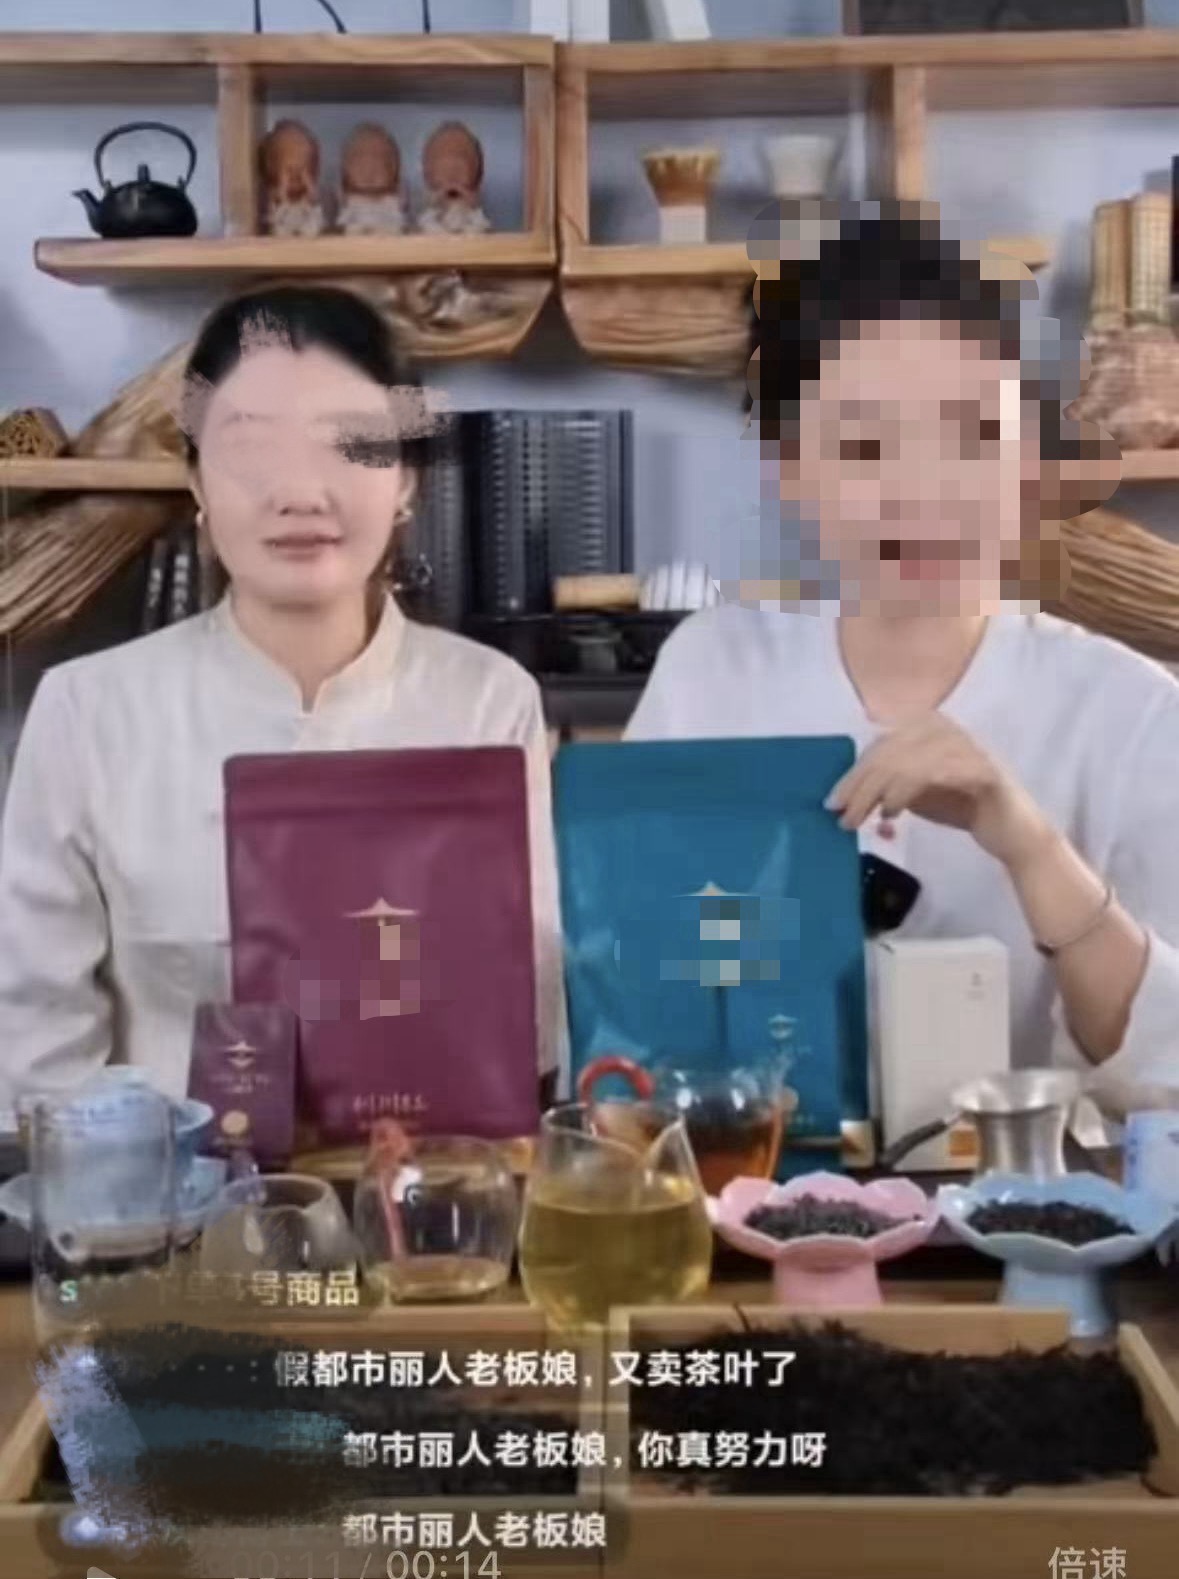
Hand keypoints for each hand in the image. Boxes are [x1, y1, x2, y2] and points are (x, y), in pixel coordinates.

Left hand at [824, 713, 1056, 871]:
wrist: (1010, 831)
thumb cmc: (959, 806)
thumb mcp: (914, 791)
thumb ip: (885, 784)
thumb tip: (842, 795)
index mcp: (927, 727)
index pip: (879, 746)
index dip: (853, 775)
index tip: (833, 802)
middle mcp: (945, 728)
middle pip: (887, 753)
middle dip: (859, 788)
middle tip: (843, 819)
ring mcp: (965, 745)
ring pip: (904, 763)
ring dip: (876, 795)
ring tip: (862, 822)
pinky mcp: (981, 769)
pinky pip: (932, 774)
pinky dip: (905, 794)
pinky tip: (892, 814)